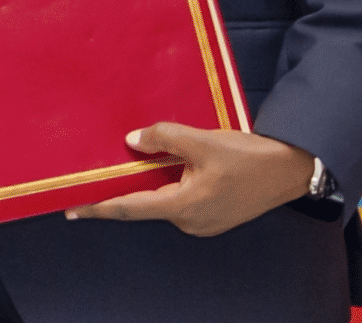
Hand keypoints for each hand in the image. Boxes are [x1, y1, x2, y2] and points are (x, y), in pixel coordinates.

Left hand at [65, 123, 315, 236]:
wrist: (290, 170)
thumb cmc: (249, 156)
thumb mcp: (203, 140)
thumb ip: (164, 137)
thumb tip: (131, 141)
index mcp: (184, 206)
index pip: (130, 207)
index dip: (98, 207)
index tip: (70, 209)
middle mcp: (189, 221)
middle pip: (145, 202)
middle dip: (125, 185)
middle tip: (102, 166)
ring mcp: (202, 223)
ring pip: (163, 199)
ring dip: (151, 181)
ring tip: (141, 156)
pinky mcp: (212, 217)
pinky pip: (180, 199)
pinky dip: (169, 184)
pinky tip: (170, 164)